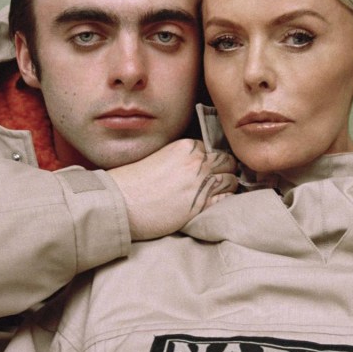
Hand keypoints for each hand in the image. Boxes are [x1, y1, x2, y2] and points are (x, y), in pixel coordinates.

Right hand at [106, 139, 237, 240]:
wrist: (120, 203)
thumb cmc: (133, 182)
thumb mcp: (160, 158)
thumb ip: (181, 159)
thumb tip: (195, 167)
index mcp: (186, 147)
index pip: (213, 149)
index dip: (212, 161)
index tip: (207, 170)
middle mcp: (197, 162)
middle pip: (227, 162)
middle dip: (224, 171)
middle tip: (215, 182)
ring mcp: (202, 183)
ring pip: (232, 180)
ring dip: (226, 187)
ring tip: (214, 194)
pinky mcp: (202, 205)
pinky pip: (227, 198)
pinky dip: (225, 200)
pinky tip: (214, 204)